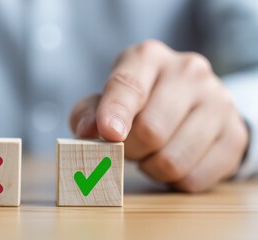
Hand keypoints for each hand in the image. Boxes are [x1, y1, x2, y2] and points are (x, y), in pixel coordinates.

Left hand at [70, 40, 248, 191]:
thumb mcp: (107, 100)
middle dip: (130, 150)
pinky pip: (194, 178)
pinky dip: (175, 180)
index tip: (109, 134)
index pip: (128, 86)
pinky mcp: (234, 134)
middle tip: (129, 147)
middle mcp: (188, 72)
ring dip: (151, 167)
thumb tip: (85, 132)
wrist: (192, 104)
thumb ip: (89, 113)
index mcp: (148, 58)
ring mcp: (218, 101)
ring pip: (172, 160)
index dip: (115, 113)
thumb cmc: (139, 102)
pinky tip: (174, 158)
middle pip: (150, 131)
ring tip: (152, 152)